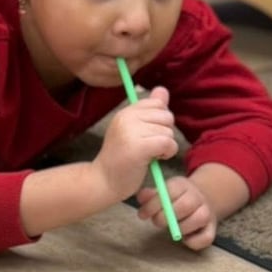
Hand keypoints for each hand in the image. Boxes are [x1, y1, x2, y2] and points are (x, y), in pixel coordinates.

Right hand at [96, 86, 178, 203]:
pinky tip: (155, 159)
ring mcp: (131, 132)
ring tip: (149, 155)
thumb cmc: (120, 159)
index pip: (157, 103)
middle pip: (166, 116)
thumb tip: (162, 89)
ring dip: (165, 146)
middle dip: (165, 133)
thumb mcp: (134, 130)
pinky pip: (167, 143)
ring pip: (168, 131)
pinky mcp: (138, 147)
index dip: (159, 121)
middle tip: (149, 147)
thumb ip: (149, 110)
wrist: (103, 182)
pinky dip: (167, 153)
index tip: (148, 135)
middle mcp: (126, 118)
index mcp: (125, 112)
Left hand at [137, 173, 215, 250]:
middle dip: (166, 217)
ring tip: (172, 228)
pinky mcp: (212, 229)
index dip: (154, 204)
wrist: (202, 200)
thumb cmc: (175, 199)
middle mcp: (198, 197)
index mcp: (183, 185)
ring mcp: (207, 213)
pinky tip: (184, 238)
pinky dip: (193, 241)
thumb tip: (141, 197)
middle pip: (185, 205)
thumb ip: (150, 195)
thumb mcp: (162, 192)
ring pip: (198, 219)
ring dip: (180, 228)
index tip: (143, 214)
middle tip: (156, 222)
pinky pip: (206, 238)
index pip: (170, 191)